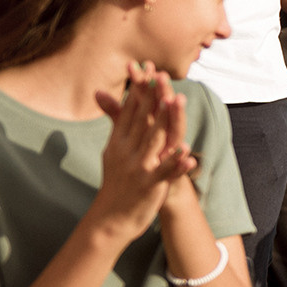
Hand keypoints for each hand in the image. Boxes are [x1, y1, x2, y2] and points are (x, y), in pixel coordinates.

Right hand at [89, 65, 196, 240]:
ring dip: (166, 121)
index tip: (147, 68)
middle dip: (153, 96)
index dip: (140, 89)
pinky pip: (165, 172)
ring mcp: (138, 167)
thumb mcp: (113, 149)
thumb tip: (99, 93)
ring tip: (177, 102)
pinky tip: (187, 154)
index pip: (131, 110)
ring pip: (154, 140)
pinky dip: (176, 163)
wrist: (111, 217)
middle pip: (143, 119)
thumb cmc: (117, 181)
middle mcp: (126, 151)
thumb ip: (114, 121)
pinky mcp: (149, 185)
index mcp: (119, 141)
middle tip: (161, 75)